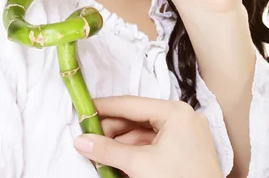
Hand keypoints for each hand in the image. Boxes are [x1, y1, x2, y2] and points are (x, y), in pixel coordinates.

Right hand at [73, 95, 223, 177]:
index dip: (105, 106)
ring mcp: (186, 134)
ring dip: (122, 143)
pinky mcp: (186, 151)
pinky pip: (155, 144)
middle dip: (112, 130)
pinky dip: (136, 152)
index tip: (84, 109)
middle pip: (137, 118)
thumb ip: (108, 150)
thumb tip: (81, 141)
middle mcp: (183, 117)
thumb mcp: (139, 165)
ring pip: (145, 133)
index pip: (132, 104)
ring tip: (100, 153)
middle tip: (89, 138)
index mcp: (175, 112)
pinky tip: (118, 160)